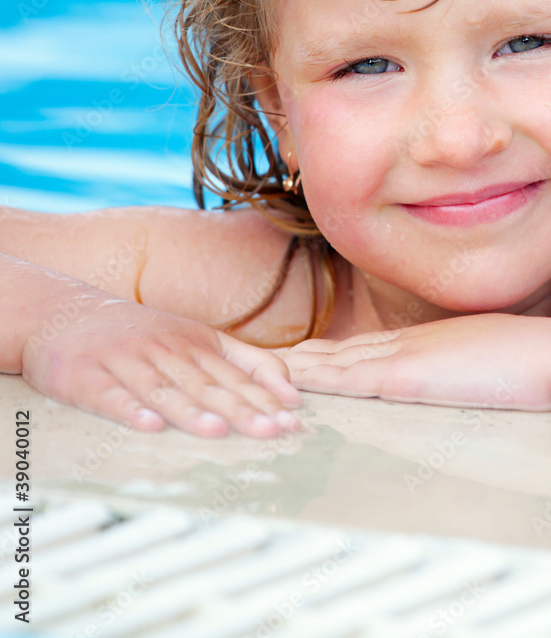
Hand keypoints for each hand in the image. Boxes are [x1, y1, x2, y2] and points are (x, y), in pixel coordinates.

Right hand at [22, 297, 301, 436]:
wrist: (62, 313)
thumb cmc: (139, 333)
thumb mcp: (193, 337)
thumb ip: (240, 360)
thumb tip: (288, 387)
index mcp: (195, 342)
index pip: (237, 373)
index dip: (267, 396)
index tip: (294, 418)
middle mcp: (166, 350)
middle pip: (208, 384)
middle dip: (243, 409)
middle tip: (273, 431)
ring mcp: (127, 362)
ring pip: (165, 390)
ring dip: (192, 412)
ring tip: (219, 431)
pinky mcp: (88, 379)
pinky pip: (112, 398)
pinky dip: (131, 411)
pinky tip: (149, 426)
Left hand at [280, 312, 550, 410]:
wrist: (545, 354)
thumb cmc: (529, 360)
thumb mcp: (486, 358)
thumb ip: (462, 364)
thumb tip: (459, 375)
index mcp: (426, 340)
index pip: (369, 346)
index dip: (336, 350)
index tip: (312, 352)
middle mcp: (408, 342)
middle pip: (345, 348)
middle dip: (309, 355)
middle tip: (270, 359)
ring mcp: (405, 356)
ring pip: (339, 360)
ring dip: (303, 366)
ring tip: (268, 369)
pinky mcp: (406, 375)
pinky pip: (350, 377)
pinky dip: (319, 379)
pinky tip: (295, 383)